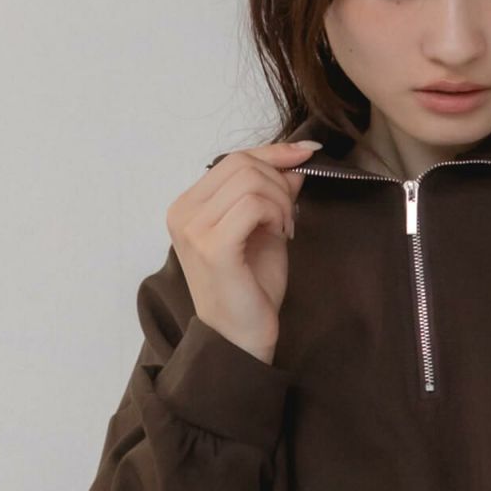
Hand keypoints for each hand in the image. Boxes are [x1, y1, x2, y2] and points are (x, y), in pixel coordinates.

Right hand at [165, 138, 320, 363]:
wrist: (241, 338)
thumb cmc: (250, 290)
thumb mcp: (265, 230)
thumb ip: (273, 195)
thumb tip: (294, 162)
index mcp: (188, 206)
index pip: (233, 158)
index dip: (274, 152)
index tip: (307, 154)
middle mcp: (183, 212)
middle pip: (242, 163)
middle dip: (279, 181)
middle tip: (290, 216)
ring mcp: (193, 229)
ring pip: (250, 180)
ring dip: (281, 201)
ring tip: (284, 229)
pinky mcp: (212, 246)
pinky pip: (253, 204)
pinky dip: (276, 213)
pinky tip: (281, 235)